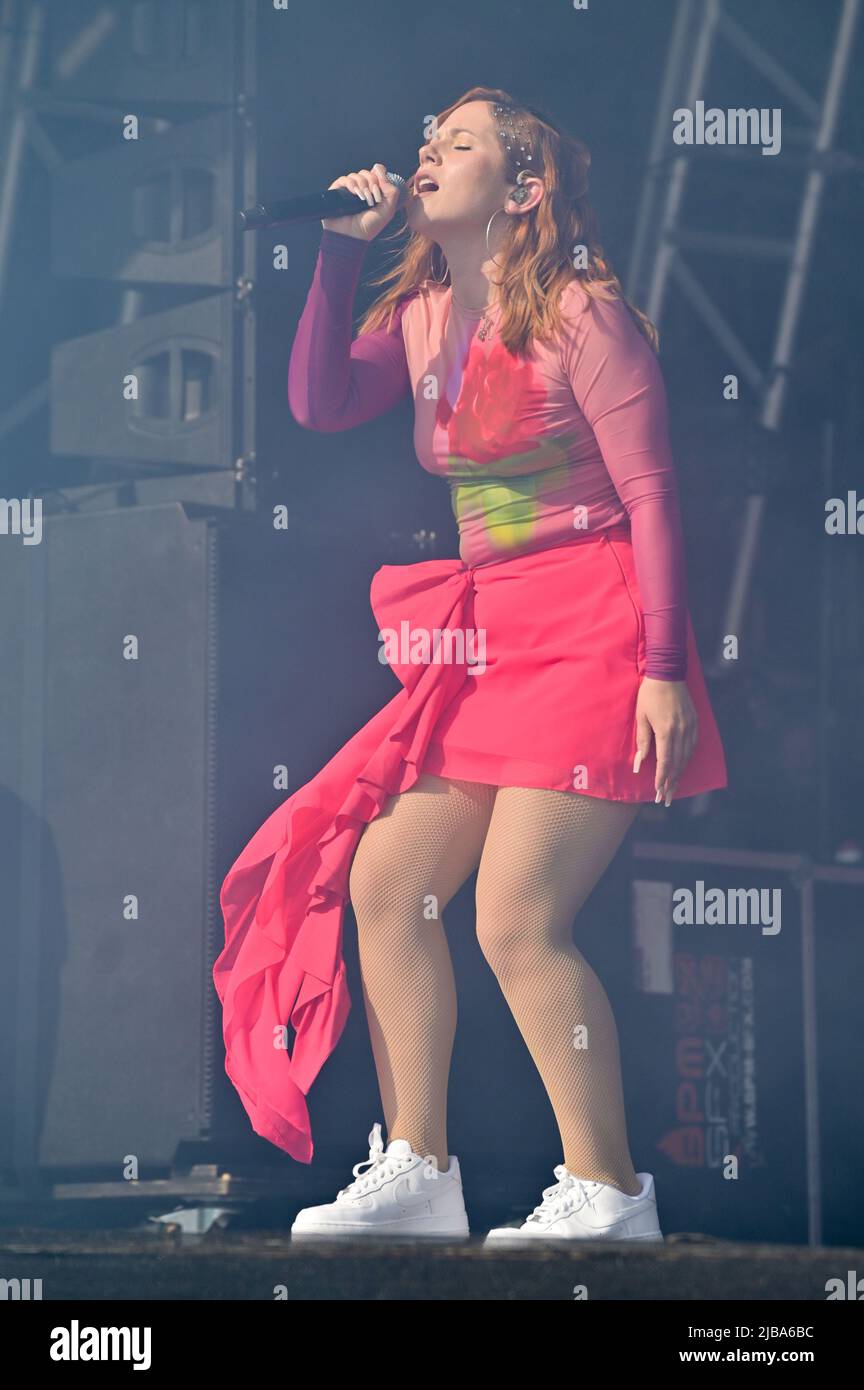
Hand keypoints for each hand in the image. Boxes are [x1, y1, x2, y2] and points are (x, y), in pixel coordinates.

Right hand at [321, 163, 401, 241]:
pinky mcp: (337, 192)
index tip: (379, 190)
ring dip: (362, 184)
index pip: (377, 174)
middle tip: (372, 198)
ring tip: (363, 199)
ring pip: (356, 175)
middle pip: (367, 173)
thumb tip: (379, 170)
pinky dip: (350, 183)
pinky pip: (344, 179)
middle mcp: (361, 190)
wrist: (352, 236)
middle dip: (371, 182)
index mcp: (373, 192)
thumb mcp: (388, 210)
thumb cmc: (369, 226)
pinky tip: (354, 194)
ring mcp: (348, 191)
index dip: (379, 177)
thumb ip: (392, 190)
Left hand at [633, 677, 698, 804]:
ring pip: (687, 756)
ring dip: (680, 773)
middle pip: (678, 763)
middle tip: (665, 798)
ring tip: (673, 787)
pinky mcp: (695, 722)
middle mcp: (682, 732)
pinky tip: (683, 765)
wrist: (667, 673)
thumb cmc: (649, 694)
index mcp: (667, 731)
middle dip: (671, 782)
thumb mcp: (641, 717)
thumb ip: (643, 741)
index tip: (658, 792)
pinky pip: (692, 746)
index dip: (662, 779)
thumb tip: (639, 763)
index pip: (665, 762)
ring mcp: (690, 727)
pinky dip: (687, 758)